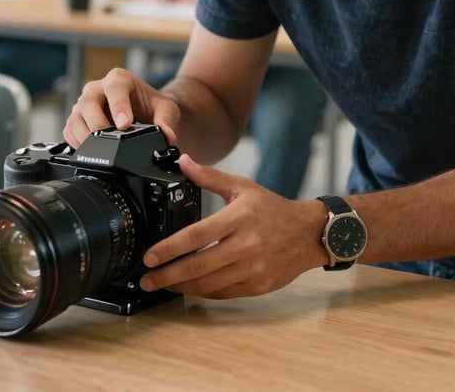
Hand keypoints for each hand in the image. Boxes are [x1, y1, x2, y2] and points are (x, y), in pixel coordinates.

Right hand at [63, 68, 180, 146]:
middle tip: (110, 140)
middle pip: (88, 102)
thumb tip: (167, 135)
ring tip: (101, 149)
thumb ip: (167, 120)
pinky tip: (90, 150)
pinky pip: (69, 131)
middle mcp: (98, 89)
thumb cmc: (151, 106)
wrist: (143, 113)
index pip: (115, 88)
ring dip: (85, 136)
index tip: (124, 124)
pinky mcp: (77, 120)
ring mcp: (84, 104)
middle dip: (98, 124)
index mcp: (119, 79)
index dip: (118, 106)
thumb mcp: (165, 109)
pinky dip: (77, 142)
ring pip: (76, 117)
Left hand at [139, 155, 327, 298]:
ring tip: (163, 284)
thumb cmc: (273, 209)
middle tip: (146, 279)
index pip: (196, 235)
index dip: (169, 248)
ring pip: (209, 283)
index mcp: (239, 217)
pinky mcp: (257, 285)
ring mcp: (252, 268)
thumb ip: (210, 177)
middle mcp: (246, 245)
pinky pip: (223, 292)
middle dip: (167, 275)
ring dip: (182, 286)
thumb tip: (184, 162)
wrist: (308, 233)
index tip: (150, 256)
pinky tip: (189, 287)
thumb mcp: (242, 187)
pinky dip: (203, 291)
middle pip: (198, 265)